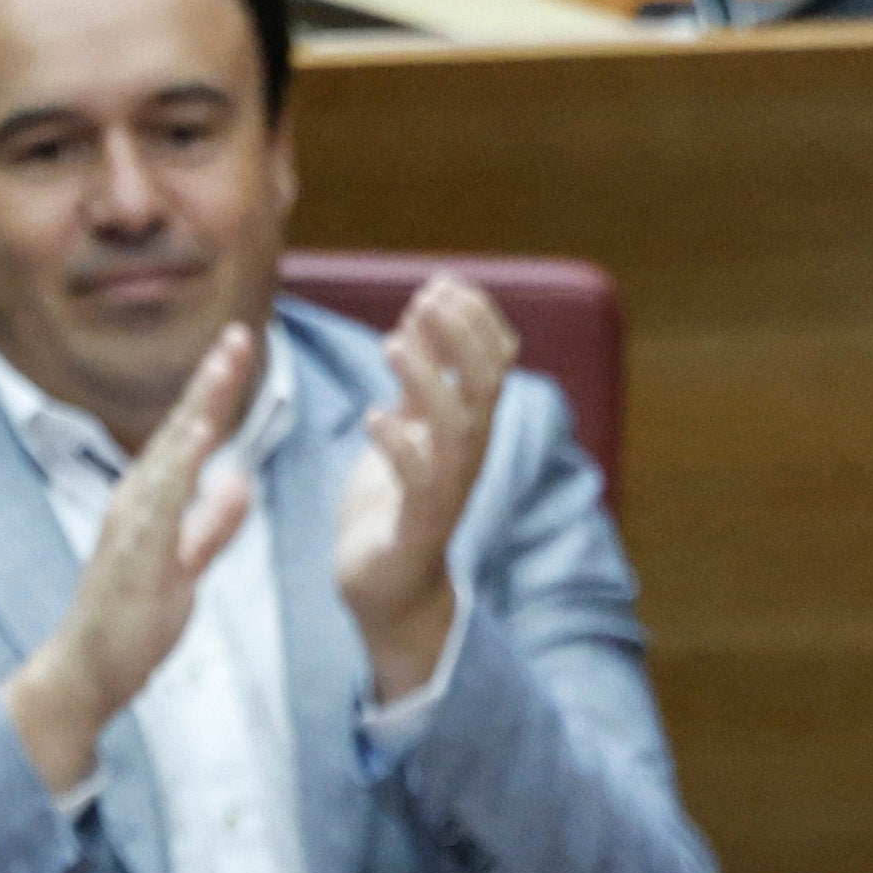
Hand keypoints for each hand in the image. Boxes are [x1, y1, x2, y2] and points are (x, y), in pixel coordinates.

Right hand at [0, 320, 260, 796]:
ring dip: (202, 403)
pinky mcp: (135, 548)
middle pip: (183, 428)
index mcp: (152, 501)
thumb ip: (212, 525)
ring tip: (228, 361)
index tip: (242, 352)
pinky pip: (164, 497)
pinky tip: (203, 430)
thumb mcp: (187, 567)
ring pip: (174, 450)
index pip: (191, 437)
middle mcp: (138, 499)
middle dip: (213, 380)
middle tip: (243, 333)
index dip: (217, 394)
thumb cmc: (130, 622)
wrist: (86, 671)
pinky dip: (184, 460)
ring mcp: (133, 520)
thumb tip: (238, 483)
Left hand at [327, 272, 518, 702]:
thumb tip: (425, 309)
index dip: (478, 318)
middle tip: (424, 301)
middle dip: (460, 337)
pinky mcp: (416, 528)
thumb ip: (419, 376)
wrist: (389, 590)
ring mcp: (446, 491)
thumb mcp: (408, 425)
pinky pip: (420, 485)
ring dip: (427, 380)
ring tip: (391, 344)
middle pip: (486, 384)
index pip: (497, 360)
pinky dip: (399, 447)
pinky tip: (374, 418)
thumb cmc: (395, 503)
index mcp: (469, 425)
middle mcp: (468, 454)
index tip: (443, 282)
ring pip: (456, 428)